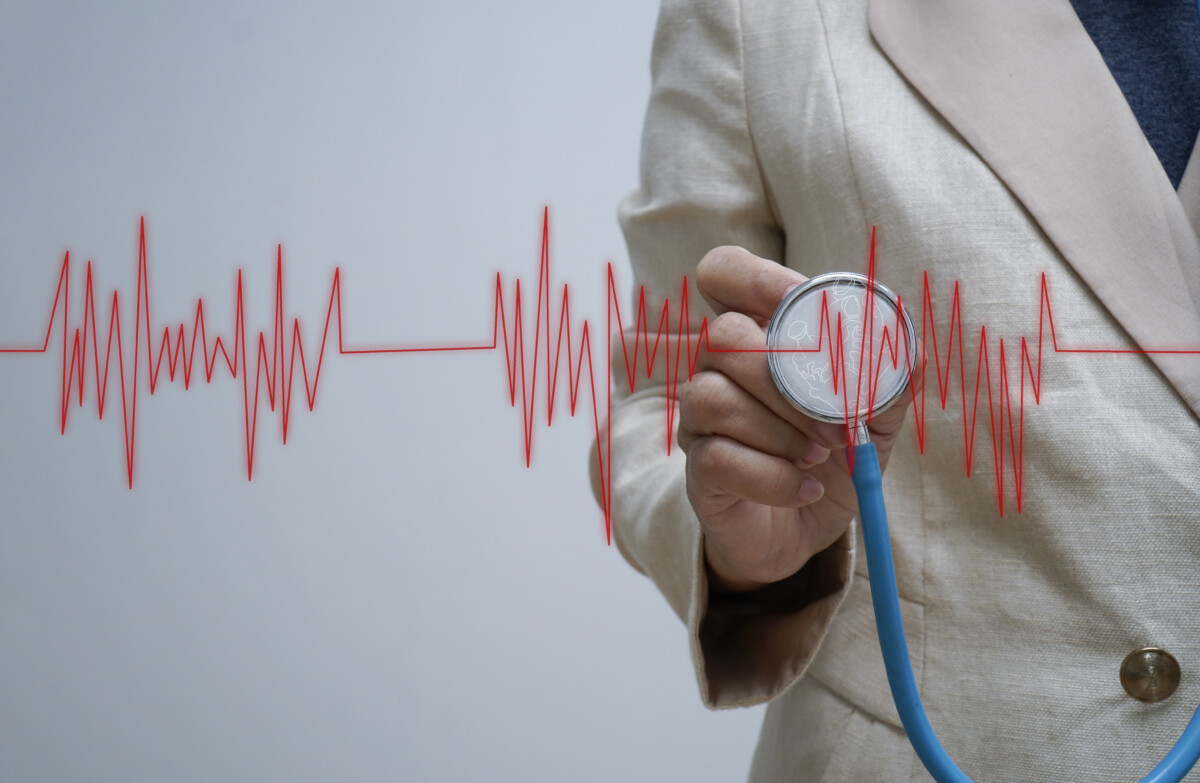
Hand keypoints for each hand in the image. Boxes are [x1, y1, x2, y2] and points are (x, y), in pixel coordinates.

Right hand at [677, 247, 918, 593]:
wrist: (807, 526)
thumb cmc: (831, 454)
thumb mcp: (875, 416)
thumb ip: (890, 379)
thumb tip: (910, 349)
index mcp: (758, 334)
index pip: (723, 272)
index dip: (755, 277)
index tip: (796, 302)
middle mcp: (716, 367)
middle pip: (724, 335)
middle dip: (789, 381)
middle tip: (836, 423)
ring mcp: (699, 418)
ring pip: (713, 396)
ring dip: (780, 431)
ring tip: (819, 457)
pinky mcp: (697, 469)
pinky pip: (719, 458)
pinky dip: (774, 477)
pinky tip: (804, 487)